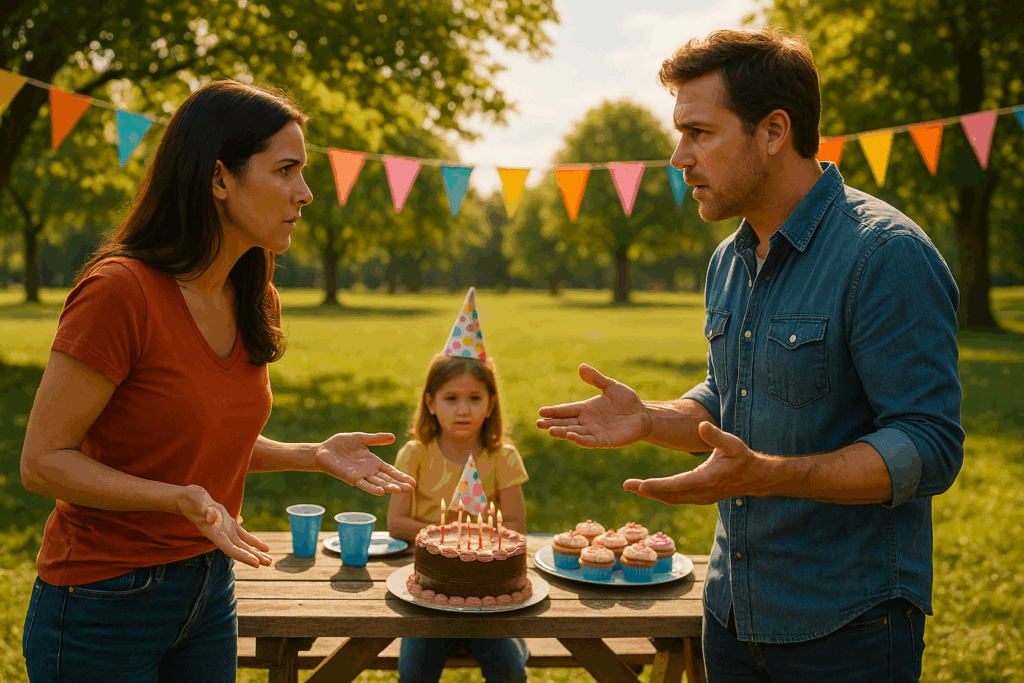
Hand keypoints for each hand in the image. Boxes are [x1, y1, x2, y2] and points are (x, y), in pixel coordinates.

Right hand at [177, 485, 271, 567]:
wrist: (188, 499)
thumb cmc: (192, 500)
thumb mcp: (198, 502)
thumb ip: (205, 511)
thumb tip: (211, 518)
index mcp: (215, 533)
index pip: (231, 549)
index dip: (244, 556)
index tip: (256, 563)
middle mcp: (222, 535)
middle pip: (240, 550)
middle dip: (254, 557)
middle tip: (268, 564)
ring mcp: (226, 531)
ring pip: (244, 545)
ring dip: (256, 553)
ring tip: (269, 561)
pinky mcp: (230, 524)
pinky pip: (244, 535)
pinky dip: (254, 542)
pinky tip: (265, 548)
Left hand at [314, 432, 414, 494]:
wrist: (323, 450)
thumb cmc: (341, 444)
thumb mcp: (361, 438)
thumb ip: (376, 439)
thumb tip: (393, 437)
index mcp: (373, 462)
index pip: (391, 470)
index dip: (401, 475)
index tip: (413, 482)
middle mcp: (369, 471)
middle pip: (387, 479)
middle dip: (399, 483)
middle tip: (411, 489)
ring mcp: (361, 475)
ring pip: (378, 482)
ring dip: (388, 487)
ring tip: (399, 491)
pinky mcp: (351, 478)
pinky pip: (363, 484)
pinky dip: (372, 488)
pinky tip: (381, 492)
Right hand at [536, 364, 651, 447]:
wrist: (643, 415)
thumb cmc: (627, 401)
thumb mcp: (611, 386)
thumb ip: (596, 379)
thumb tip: (581, 366)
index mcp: (586, 408)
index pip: (566, 410)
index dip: (553, 411)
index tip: (540, 411)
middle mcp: (587, 421)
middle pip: (566, 423)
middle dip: (552, 423)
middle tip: (539, 424)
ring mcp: (594, 432)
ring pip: (575, 433)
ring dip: (563, 432)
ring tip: (551, 431)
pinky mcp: (604, 441)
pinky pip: (590, 441)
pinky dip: (580, 440)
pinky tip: (572, 437)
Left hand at [623, 422, 769, 504]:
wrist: (756, 478)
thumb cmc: (743, 458)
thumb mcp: (733, 444)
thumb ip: (716, 436)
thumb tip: (701, 425)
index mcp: (707, 479)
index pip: (677, 485)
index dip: (658, 486)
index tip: (640, 485)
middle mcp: (702, 493)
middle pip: (669, 495)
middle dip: (647, 491)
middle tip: (626, 485)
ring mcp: (701, 498)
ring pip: (671, 499)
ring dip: (651, 494)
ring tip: (632, 487)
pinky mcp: (700, 498)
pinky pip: (677, 499)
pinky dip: (661, 495)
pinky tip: (648, 489)